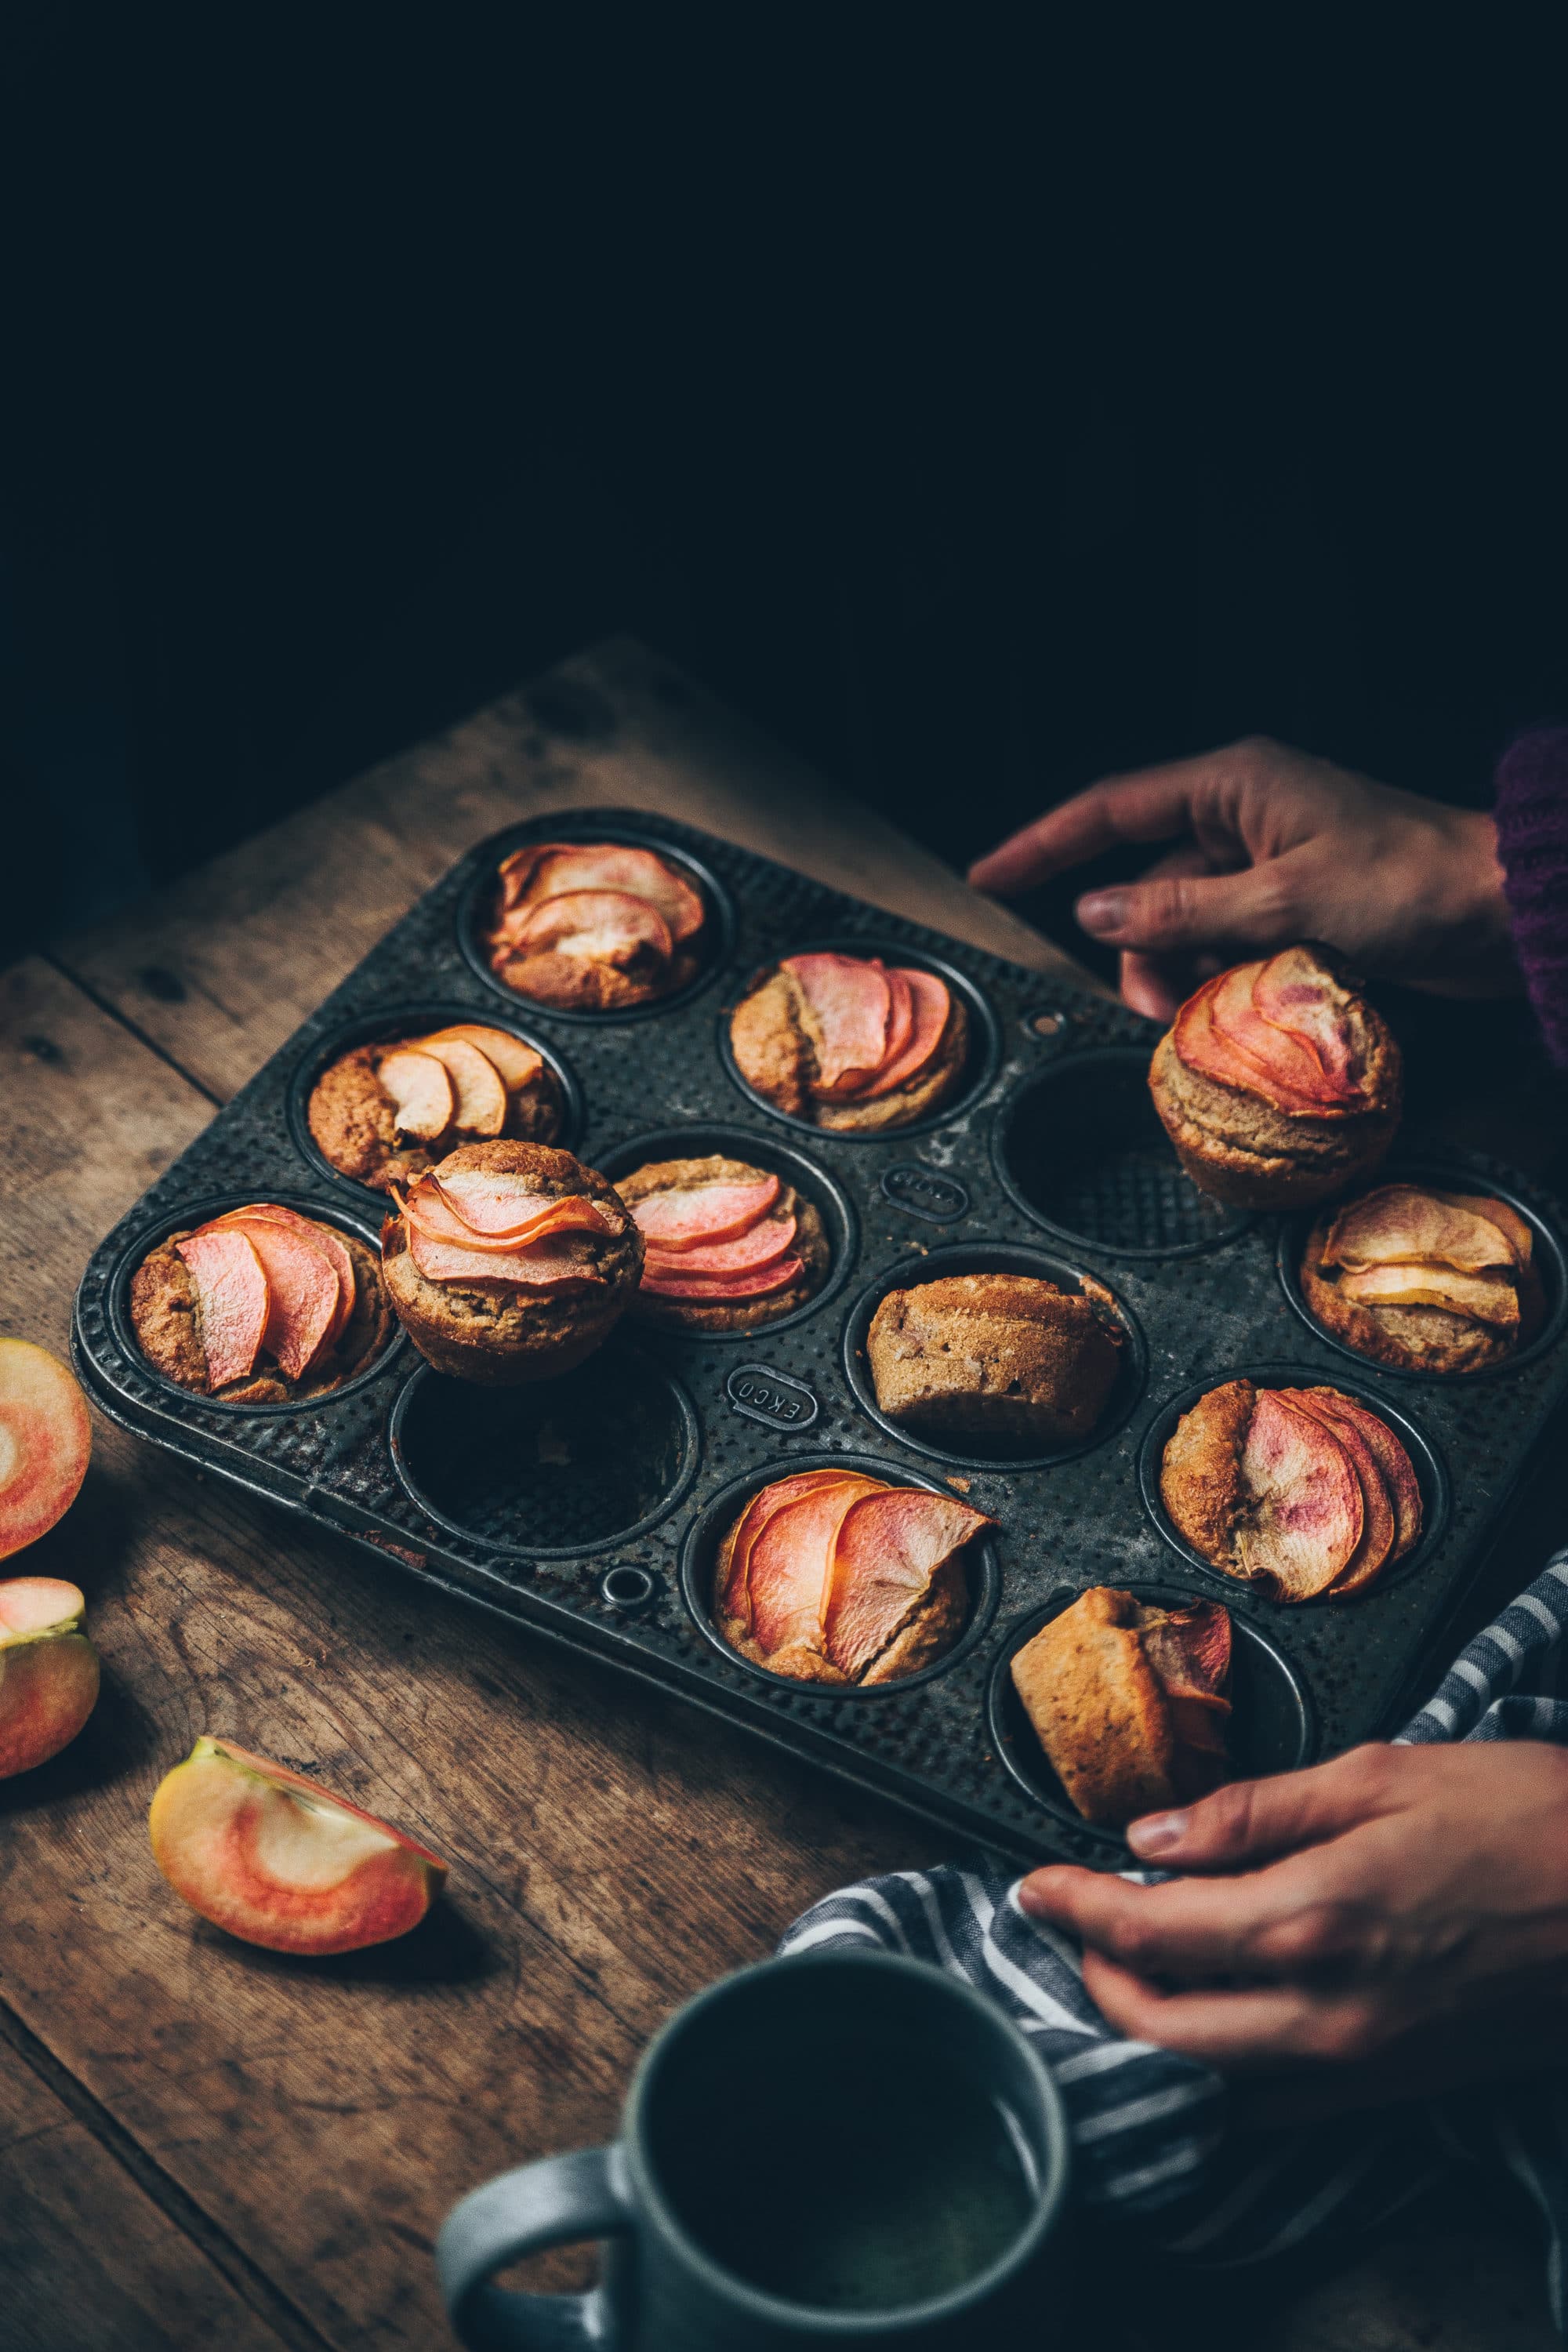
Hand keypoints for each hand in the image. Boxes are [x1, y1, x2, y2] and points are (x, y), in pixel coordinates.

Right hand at [968, 737, 1514, 1019]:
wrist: (1499, 910)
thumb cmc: (1407, 885)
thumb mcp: (1285, 901)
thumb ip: (1182, 911)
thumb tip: (1094, 913)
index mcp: (1234, 784)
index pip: (1110, 810)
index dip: (1043, 845)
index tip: (989, 876)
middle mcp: (1242, 814)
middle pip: (1147, 882)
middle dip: (1137, 947)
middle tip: (1148, 1006)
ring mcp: (1268, 860)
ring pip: (1185, 921)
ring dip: (1183, 971)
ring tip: (1204, 1013)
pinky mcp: (1293, 903)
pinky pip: (1226, 940)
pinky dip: (1221, 975)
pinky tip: (1238, 1005)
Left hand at [1019, 1744, 1567, 2097]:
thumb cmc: (1523, 1820)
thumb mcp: (1377, 1775)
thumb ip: (1252, 1810)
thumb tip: (1154, 1836)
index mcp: (1308, 1917)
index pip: (1147, 1928)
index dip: (1073, 1903)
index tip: (1032, 1883)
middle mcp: (1322, 2008)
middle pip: (1156, 2023)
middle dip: (1094, 1975)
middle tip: (1072, 1921)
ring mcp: (1359, 2061)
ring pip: (1209, 2076)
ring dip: (1148, 2028)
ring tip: (1127, 1965)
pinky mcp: (1395, 2085)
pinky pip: (1276, 2104)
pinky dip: (1219, 2070)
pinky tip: (1209, 2020)